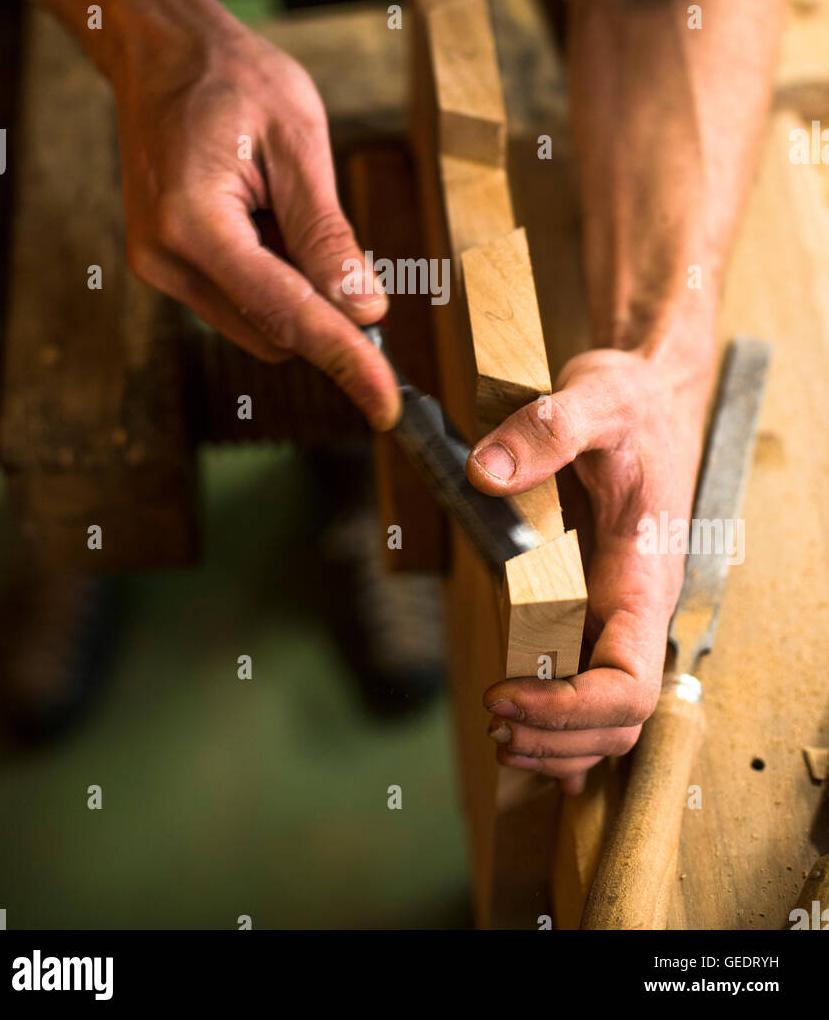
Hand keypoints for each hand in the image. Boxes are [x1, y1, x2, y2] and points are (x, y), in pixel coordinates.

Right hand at [115, 4, 399, 428]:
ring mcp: (158, 267)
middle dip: (326, 311)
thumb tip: (365, 309)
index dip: (344, 359)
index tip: (386, 404)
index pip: (285, 313)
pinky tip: (266, 214)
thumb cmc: (231, 79)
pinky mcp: (165, 265)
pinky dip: (273, 276)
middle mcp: (164, 259)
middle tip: (343, 242)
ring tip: (285, 203)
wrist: (160, 51)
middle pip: (273, 330)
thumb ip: (326, 234)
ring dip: (298, 290)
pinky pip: (238, 300)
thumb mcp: (298, 142)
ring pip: (258, 322)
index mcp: (192, 224)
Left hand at [467, 341, 714, 793]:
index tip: (508, 694)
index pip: (630, 683)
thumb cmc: (633, 403)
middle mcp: (636, 607)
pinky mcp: (595, 602)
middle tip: (494, 720)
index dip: (571, 708)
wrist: (650, 395)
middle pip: (618, 719)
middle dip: (558, 737)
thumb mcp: (595, 396)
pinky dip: (563, 723)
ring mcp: (618, 611)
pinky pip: (590, 682)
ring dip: (558, 739)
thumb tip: (485, 474)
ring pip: (606, 715)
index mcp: (643, 577)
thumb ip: (547, 432)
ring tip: (502, 732)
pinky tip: (529, 735)